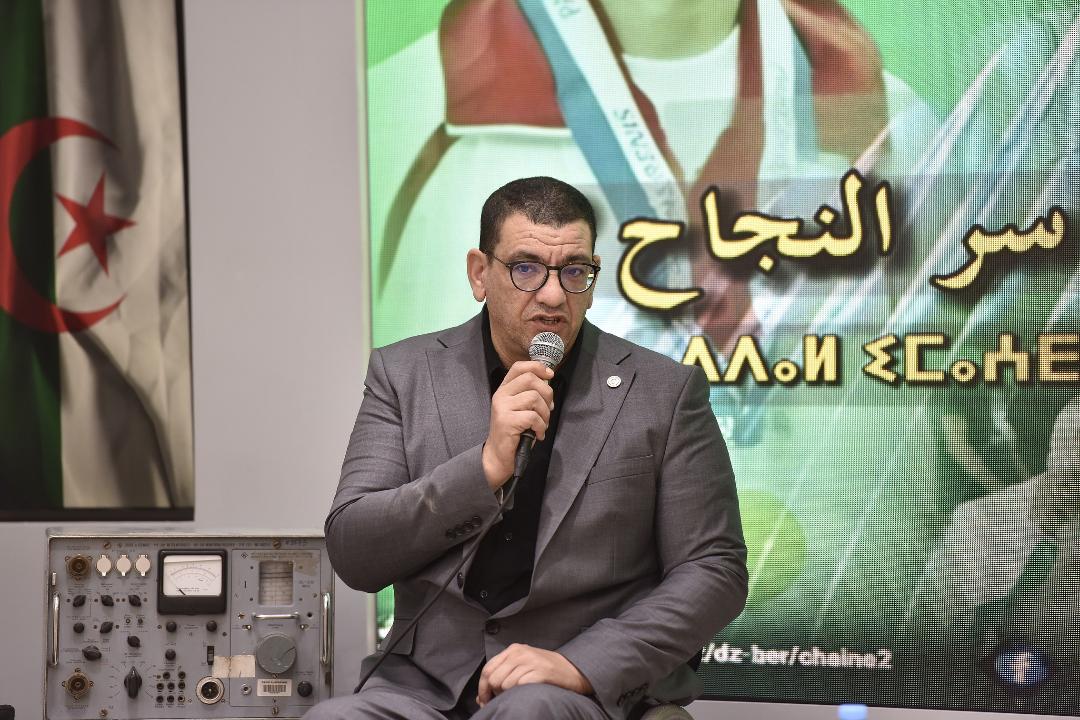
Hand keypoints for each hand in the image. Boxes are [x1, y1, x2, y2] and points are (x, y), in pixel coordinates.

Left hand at [477, 643, 591, 706]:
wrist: (572, 670)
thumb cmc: (544, 671)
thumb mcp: (521, 667)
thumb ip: (501, 676)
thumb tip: (480, 698)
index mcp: (513, 650)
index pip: (487, 669)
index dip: (482, 688)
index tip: (484, 701)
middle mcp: (520, 653)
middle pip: (494, 679)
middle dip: (495, 694)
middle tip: (504, 699)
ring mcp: (531, 661)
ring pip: (505, 685)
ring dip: (509, 695)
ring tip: (519, 693)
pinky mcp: (541, 672)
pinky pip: (519, 686)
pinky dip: (520, 693)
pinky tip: (528, 691)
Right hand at [482, 361, 553, 489]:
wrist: (499, 455)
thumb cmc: (514, 432)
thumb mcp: (521, 408)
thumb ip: (530, 393)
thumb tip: (548, 382)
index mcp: (504, 389)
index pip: (519, 367)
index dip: (537, 367)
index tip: (550, 375)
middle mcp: (501, 395)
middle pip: (531, 379)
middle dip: (547, 393)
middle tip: (548, 409)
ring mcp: (502, 407)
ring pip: (535, 398)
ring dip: (545, 414)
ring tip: (542, 425)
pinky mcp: (507, 421)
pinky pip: (534, 417)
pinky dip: (541, 427)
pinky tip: (538, 434)